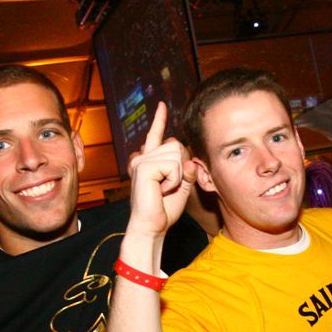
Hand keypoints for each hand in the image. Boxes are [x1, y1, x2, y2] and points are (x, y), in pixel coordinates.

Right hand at [126, 102, 195, 238]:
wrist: (152, 226)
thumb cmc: (164, 210)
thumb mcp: (182, 187)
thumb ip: (187, 170)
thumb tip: (190, 160)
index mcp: (150, 161)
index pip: (155, 136)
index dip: (159, 120)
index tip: (161, 106)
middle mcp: (142, 157)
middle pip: (177, 145)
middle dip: (182, 167)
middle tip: (167, 187)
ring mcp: (141, 160)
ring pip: (176, 155)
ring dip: (177, 176)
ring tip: (163, 189)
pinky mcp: (143, 167)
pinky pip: (172, 165)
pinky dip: (173, 180)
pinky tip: (160, 190)